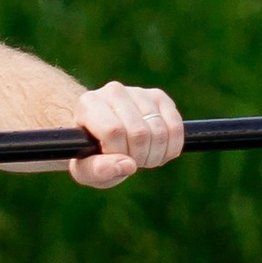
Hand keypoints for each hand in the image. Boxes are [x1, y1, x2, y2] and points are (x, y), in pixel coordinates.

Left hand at [66, 81, 183, 190]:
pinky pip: (176, 127)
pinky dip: (172, 148)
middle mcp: (114, 91)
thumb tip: (128, 166)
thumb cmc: (92, 154)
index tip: (115, 160)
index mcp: (88, 104)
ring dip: (155, 155)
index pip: (114, 131)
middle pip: (139, 132)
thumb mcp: (86, 169)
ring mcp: (138, 92)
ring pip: (159, 131)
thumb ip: (98, 170)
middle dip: (139, 158)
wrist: (102, 136)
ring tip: (142, 158)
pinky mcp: (158, 97)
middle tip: (131, 162)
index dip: (119, 153)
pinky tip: (159, 152)